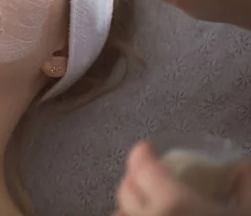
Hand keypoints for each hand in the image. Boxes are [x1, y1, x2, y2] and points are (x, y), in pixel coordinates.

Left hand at [112, 141, 250, 215]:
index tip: (146, 147)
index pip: (142, 166)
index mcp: (173, 202)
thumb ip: (246, 186)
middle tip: (146, 174)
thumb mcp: (249, 213)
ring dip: (128, 205)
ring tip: (144, 202)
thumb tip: (244, 166)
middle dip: (134, 178)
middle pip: (126, 190)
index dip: (141, 152)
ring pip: (119, 213)